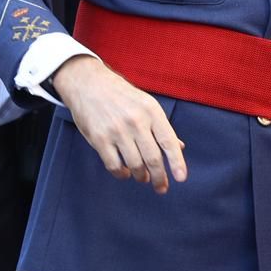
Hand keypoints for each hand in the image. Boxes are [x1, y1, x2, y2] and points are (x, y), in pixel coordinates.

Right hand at [51, 55, 186, 192]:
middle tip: (161, 187)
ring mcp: (116, 130)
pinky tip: (125, 172)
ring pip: (135, 165)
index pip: (168, 141)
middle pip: (152, 158)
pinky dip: (122, 174)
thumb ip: (161, 127)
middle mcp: (136, 121)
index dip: (176, 162)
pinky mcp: (99, 139)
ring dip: (141, 176)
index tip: (181, 178)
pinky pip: (114, 165)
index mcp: (151, 111)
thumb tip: (179, 148)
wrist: (88, 84)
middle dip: (159, 177)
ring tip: (143, 177)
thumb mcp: (145, 104)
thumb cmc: (121, 96)